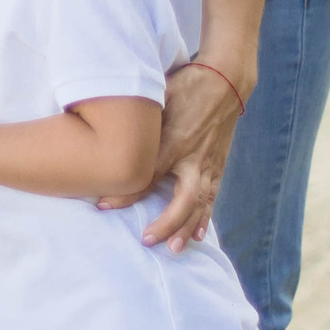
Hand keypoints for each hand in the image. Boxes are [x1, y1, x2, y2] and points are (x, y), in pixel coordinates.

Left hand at [103, 59, 247, 250]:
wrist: (227, 81)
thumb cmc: (186, 84)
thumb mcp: (157, 95)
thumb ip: (136, 115)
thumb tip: (103, 120)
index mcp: (174, 140)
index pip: (147, 175)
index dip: (125, 194)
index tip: (102, 205)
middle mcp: (193, 157)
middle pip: (182, 199)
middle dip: (165, 223)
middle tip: (146, 240)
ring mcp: (208, 163)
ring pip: (199, 204)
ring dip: (187, 228)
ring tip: (174, 249)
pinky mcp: (218, 165)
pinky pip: (213, 197)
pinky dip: (206, 217)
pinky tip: (199, 235)